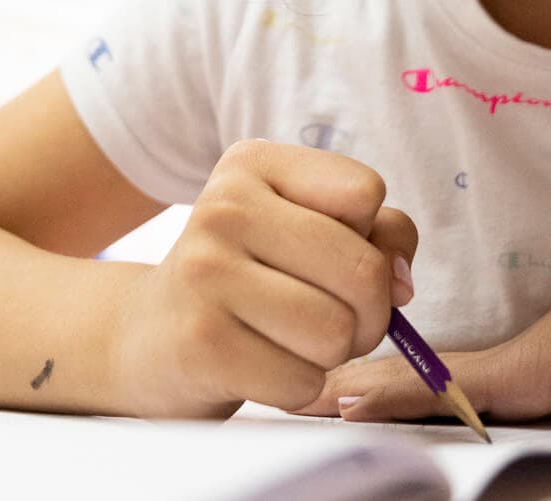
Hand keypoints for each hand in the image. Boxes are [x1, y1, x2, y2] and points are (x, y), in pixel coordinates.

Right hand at [113, 140, 417, 417]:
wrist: (150, 334)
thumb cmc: (251, 277)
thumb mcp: (305, 228)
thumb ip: (378, 235)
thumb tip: (401, 283)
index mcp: (254, 163)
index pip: (366, 192)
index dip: (371, 236)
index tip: (332, 256)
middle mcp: (224, 207)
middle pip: (363, 270)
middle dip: (368, 313)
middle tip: (330, 317)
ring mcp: (206, 273)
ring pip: (337, 331)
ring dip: (331, 354)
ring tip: (291, 341)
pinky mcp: (201, 343)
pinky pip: (302, 382)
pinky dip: (297, 387)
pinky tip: (261, 366)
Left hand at [296, 281, 550, 424]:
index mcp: (530, 377)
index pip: (449, 389)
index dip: (402, 394)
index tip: (357, 394)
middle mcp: (508, 369)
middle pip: (419, 384)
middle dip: (365, 387)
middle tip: (311, 393)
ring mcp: (509, 368)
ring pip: (415, 385)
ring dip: (363, 392)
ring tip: (310, 396)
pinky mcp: (516, 374)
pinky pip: (442, 390)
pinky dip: (395, 398)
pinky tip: (351, 401)